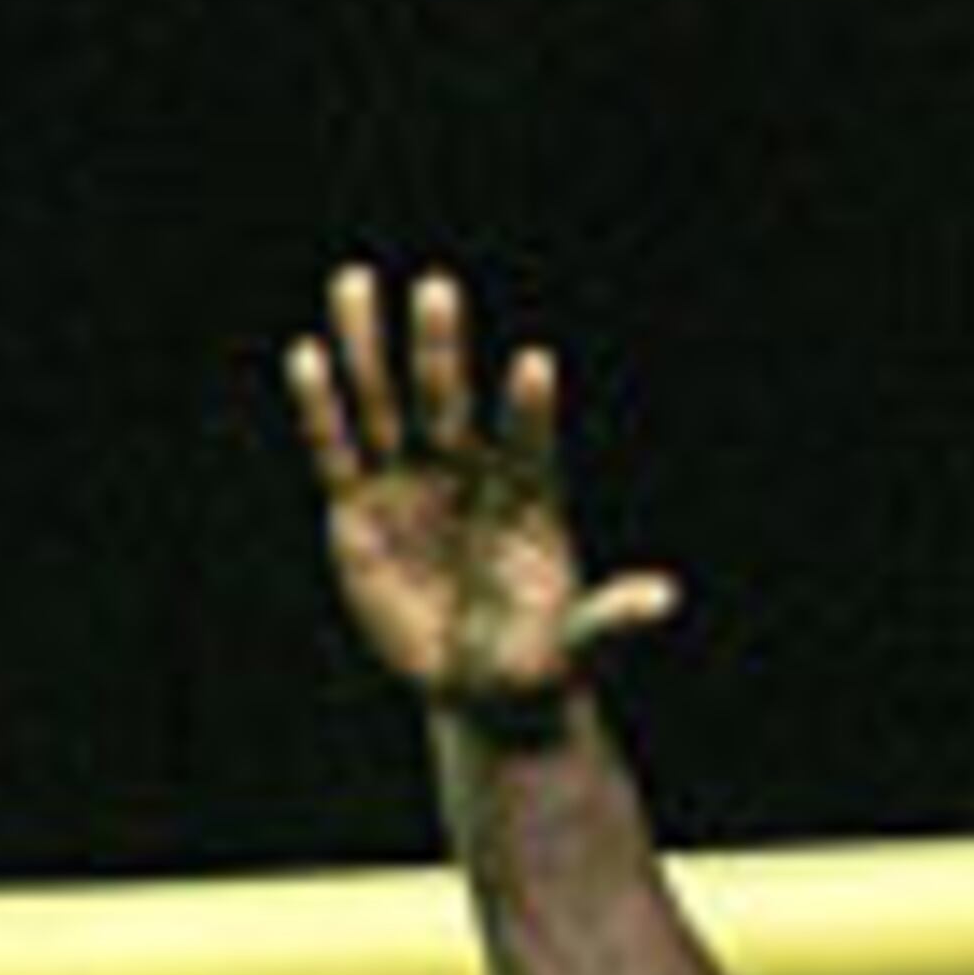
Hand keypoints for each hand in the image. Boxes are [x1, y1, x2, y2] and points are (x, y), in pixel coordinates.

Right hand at [286, 264, 681, 716]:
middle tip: (438, 289)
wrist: (485, 693)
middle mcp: (466, 473)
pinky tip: (307, 358)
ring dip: (368, 348)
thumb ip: (612, 618)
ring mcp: (409, 485)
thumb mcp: (581, 649)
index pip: (529, 443)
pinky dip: (321, 409)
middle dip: (440, 350)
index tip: (536, 366)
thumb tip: (665, 601)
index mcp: (525, 494)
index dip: (530, 411)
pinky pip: (335, 452)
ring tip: (356, 282)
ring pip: (384, 406)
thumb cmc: (542, 659)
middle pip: (449, 401)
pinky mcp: (358, 511)